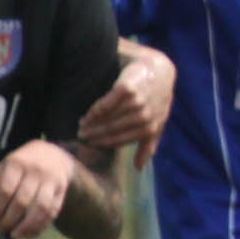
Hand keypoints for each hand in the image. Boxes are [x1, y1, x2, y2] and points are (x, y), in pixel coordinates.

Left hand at [0, 139, 77, 238]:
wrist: (53, 155)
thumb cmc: (21, 164)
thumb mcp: (6, 166)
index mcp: (17, 164)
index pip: (5, 191)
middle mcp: (36, 171)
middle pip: (22, 202)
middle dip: (9, 220)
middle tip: (1, 229)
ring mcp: (51, 181)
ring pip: (40, 209)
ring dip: (26, 227)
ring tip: (15, 236)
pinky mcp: (62, 191)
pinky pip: (52, 212)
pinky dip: (40, 226)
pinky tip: (29, 234)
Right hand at [79, 50, 175, 168]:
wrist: (159, 71)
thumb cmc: (156, 100)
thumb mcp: (157, 124)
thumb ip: (148, 145)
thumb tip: (138, 168)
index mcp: (150, 128)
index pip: (120, 140)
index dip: (103, 143)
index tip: (89, 145)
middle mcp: (144, 116)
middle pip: (112, 129)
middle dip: (94, 134)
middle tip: (80, 135)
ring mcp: (137, 102)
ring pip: (108, 118)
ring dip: (92, 123)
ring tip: (82, 124)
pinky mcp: (128, 88)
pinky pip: (107, 103)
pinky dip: (96, 109)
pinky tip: (88, 113)